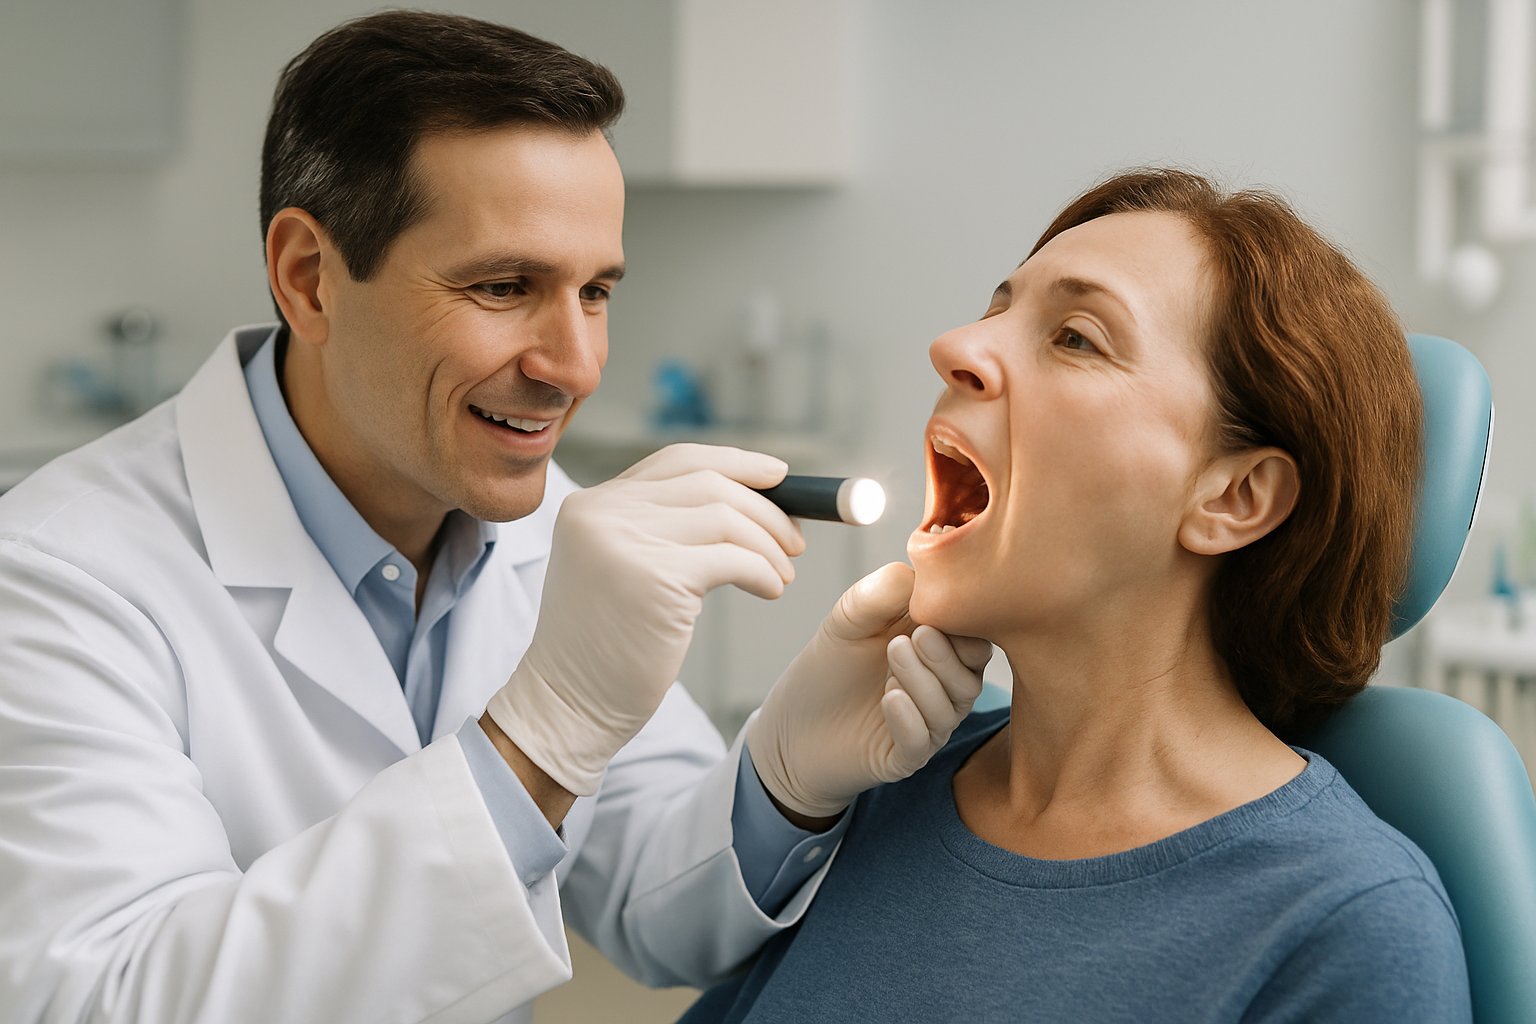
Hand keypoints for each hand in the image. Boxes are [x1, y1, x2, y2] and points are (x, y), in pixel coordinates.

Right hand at [485, 444, 804, 795]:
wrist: (569, 704)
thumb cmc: (605, 645)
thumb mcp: (617, 567)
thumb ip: (658, 527)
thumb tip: (747, 502)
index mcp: (590, 504)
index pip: (677, 460)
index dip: (736, 463)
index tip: (778, 475)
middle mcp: (603, 513)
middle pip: (709, 483)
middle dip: (766, 508)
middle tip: (795, 540)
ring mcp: (626, 543)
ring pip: (726, 519)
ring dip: (769, 545)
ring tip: (782, 575)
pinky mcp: (657, 579)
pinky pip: (734, 559)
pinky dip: (763, 572)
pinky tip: (770, 590)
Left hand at [747, 562, 992, 821]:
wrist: (789, 727)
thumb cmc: (827, 669)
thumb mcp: (848, 620)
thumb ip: (880, 594)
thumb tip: (916, 572)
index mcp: (936, 648)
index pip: (974, 634)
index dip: (964, 620)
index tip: (938, 604)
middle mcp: (939, 687)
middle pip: (971, 672)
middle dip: (949, 653)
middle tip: (916, 635)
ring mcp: (925, 723)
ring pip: (950, 707)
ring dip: (924, 680)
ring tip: (893, 654)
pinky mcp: (904, 756)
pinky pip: (922, 742)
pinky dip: (910, 719)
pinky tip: (889, 699)